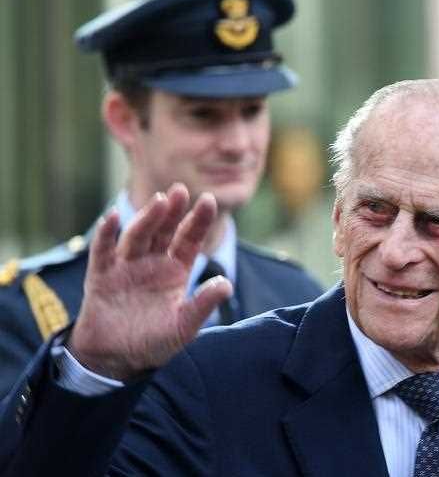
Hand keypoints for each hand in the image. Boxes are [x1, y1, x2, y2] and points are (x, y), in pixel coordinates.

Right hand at [68, 184, 232, 380]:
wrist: (116, 360)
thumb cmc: (154, 343)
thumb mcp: (183, 326)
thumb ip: (202, 305)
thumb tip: (226, 284)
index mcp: (175, 271)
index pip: (189, 240)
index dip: (198, 221)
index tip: (209, 201)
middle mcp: (152, 263)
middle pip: (164, 231)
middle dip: (173, 211)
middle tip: (181, 190)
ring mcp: (126, 267)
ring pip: (138, 236)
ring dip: (147, 218)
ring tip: (160, 201)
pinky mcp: (102, 275)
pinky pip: (103, 250)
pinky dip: (105, 233)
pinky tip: (110, 217)